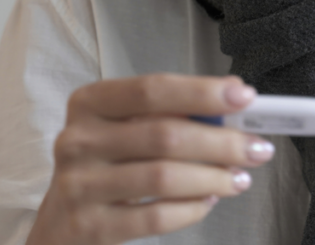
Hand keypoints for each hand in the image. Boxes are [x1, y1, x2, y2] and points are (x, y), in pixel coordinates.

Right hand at [26, 74, 275, 244]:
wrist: (57, 226)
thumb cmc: (105, 165)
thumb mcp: (125, 129)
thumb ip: (170, 114)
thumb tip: (233, 106)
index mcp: (90, 103)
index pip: (152, 89)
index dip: (201, 92)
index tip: (245, 96)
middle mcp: (77, 140)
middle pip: (164, 134)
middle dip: (221, 141)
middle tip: (257, 148)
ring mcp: (79, 185)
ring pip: (163, 177)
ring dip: (212, 177)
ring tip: (238, 179)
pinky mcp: (89, 226)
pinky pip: (154, 217)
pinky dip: (190, 209)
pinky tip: (208, 202)